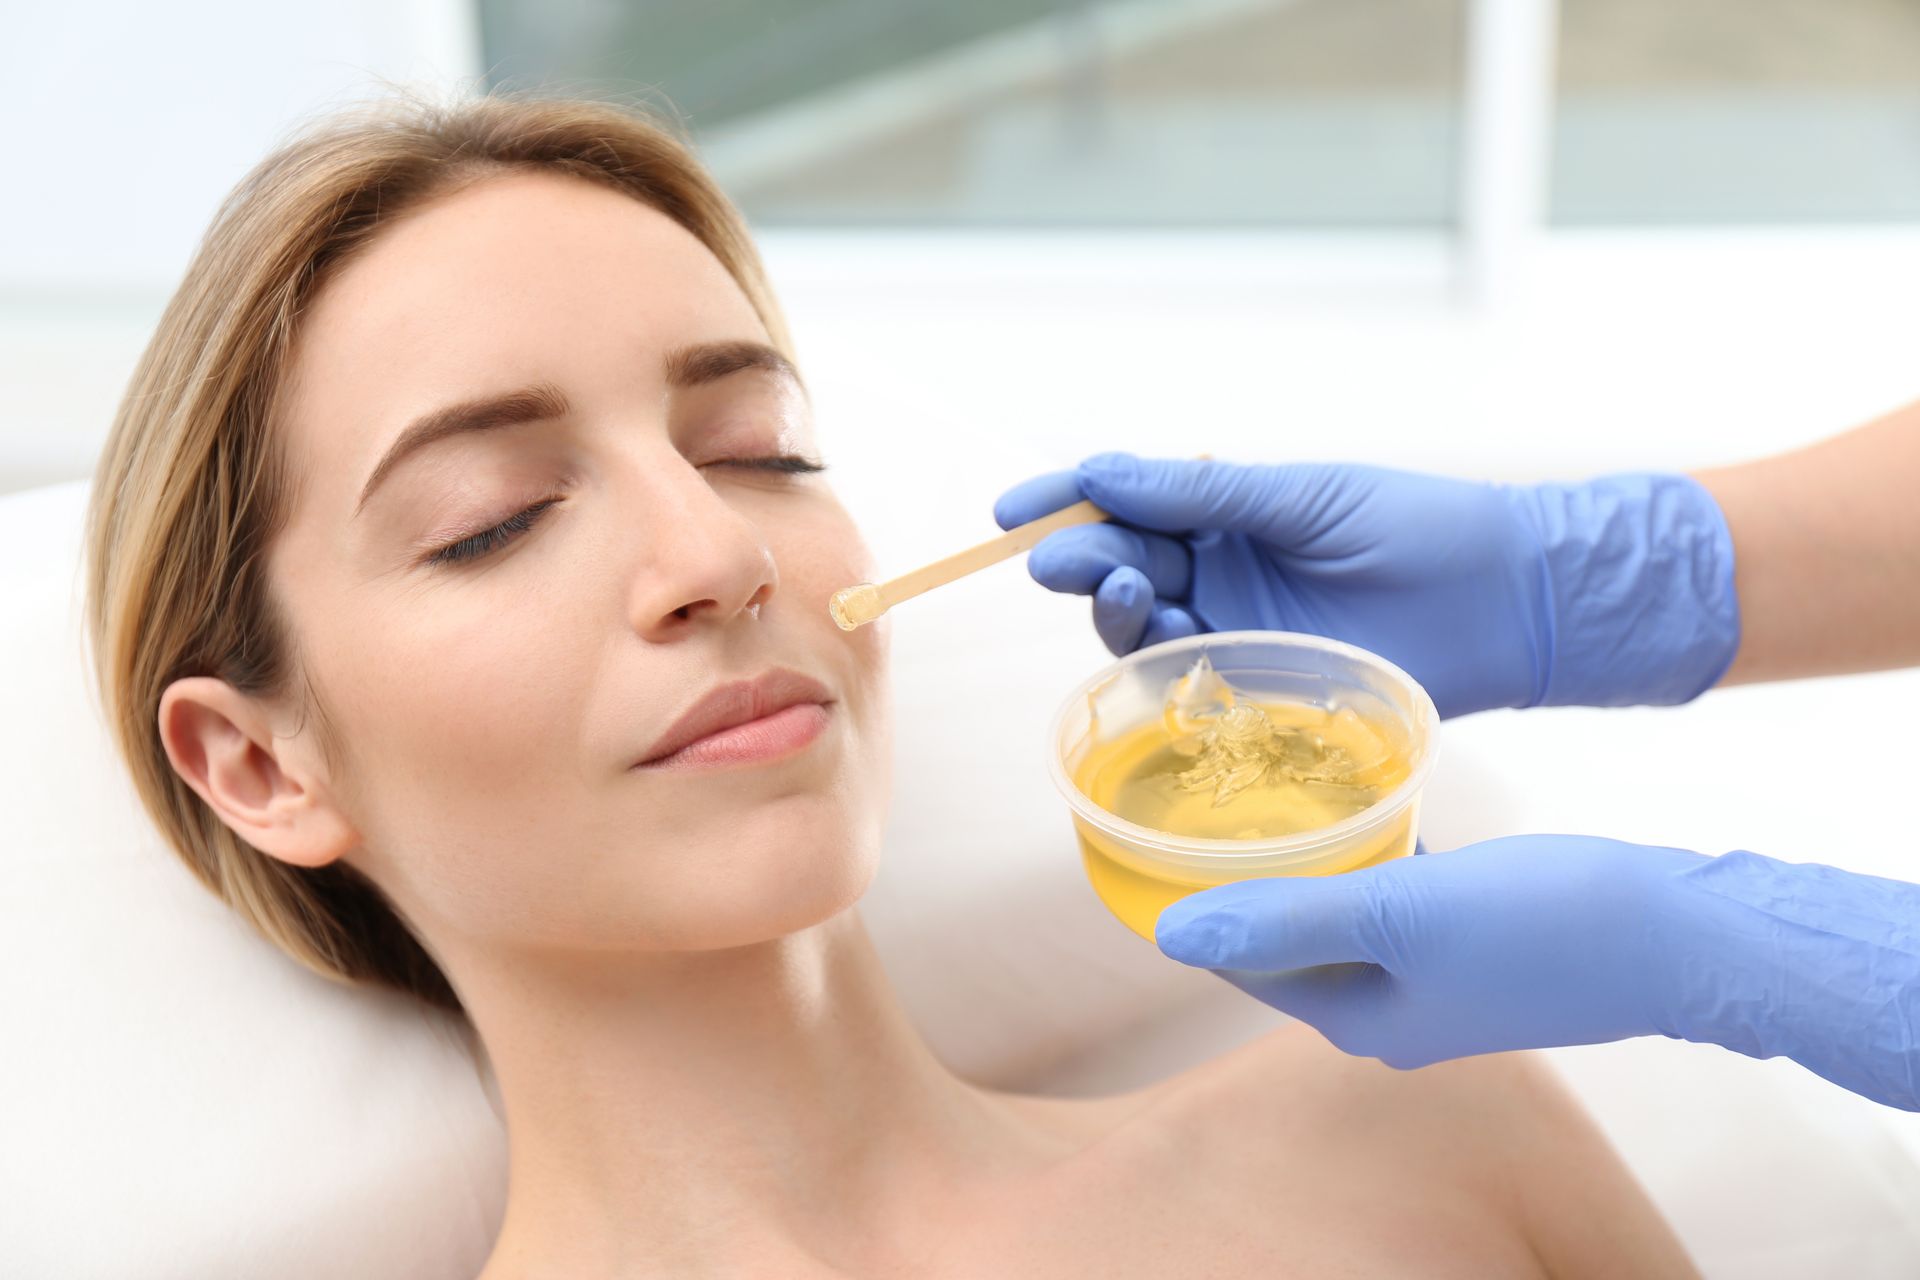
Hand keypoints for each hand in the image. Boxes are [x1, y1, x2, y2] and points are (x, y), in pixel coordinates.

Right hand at [994, 454, 1738, 717]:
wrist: (1509, 601)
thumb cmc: (1418, 530)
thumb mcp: (1304, 497)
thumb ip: (1203, 493)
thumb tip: (1101, 472)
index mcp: (1225, 514)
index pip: (1124, 503)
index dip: (1064, 502)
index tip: (1013, 507)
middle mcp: (1219, 574)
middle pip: (1121, 567)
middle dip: (1081, 559)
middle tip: (1058, 556)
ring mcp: (1236, 634)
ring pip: (1142, 628)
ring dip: (1116, 608)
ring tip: (1124, 588)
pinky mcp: (1260, 692)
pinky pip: (1189, 685)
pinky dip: (1164, 666)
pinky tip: (1163, 645)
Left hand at [1154, 836, 1919, 1110]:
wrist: (1686, 934)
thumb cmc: (1544, 926)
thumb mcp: (1397, 914)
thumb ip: (1284, 922)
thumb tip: (1169, 936)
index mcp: (1361, 1019)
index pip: (1244, 965)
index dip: (1198, 909)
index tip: (1156, 840)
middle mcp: (1396, 1011)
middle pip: (1290, 943)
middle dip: (1249, 883)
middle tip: (1208, 801)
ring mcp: (1443, 979)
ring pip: (1346, 917)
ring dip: (1311, 866)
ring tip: (1273, 793)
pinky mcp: (1486, 942)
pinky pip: (1399, 900)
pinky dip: (1373, 859)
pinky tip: (1369, 810)